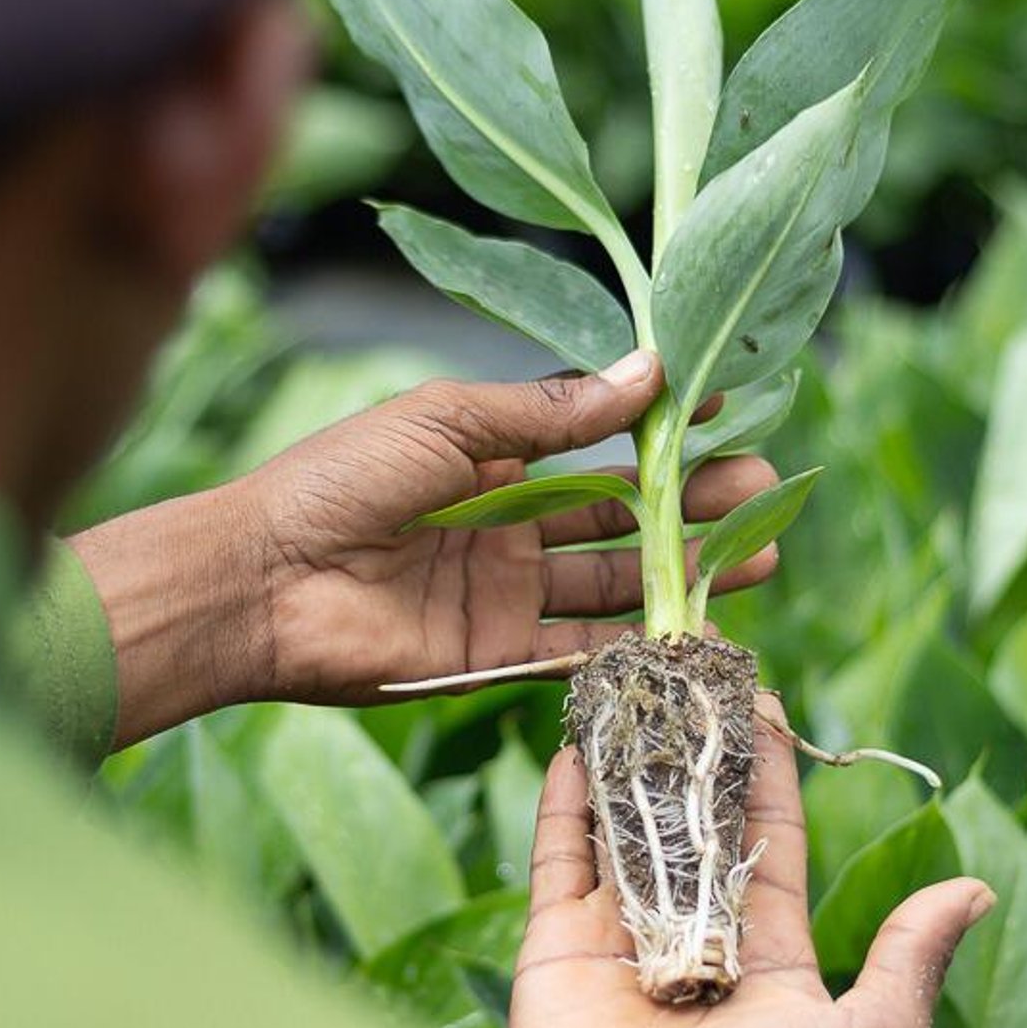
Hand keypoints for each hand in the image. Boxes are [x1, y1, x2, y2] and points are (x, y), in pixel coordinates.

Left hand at [239, 349, 779, 703]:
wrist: (263, 580)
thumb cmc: (341, 479)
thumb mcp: (449, 422)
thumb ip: (550, 411)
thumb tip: (648, 370)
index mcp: (490, 457)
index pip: (595, 440)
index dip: (659, 429)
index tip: (724, 409)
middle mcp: (505, 525)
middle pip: (619, 515)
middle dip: (693, 502)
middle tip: (763, 489)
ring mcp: (503, 593)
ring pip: (613, 582)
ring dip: (683, 568)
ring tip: (762, 551)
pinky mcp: (492, 657)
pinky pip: (579, 652)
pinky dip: (636, 642)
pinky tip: (698, 624)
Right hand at [507, 692, 994, 1027]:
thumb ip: (906, 966)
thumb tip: (976, 893)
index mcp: (767, 955)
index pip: (767, 836)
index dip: (768, 766)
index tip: (761, 695)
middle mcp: (692, 937)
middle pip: (692, 817)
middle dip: (693, 744)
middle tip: (693, 666)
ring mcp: (619, 940)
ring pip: (624, 826)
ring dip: (627, 755)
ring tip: (633, 680)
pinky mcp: (555, 950)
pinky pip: (558, 859)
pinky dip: (564, 802)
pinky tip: (576, 742)